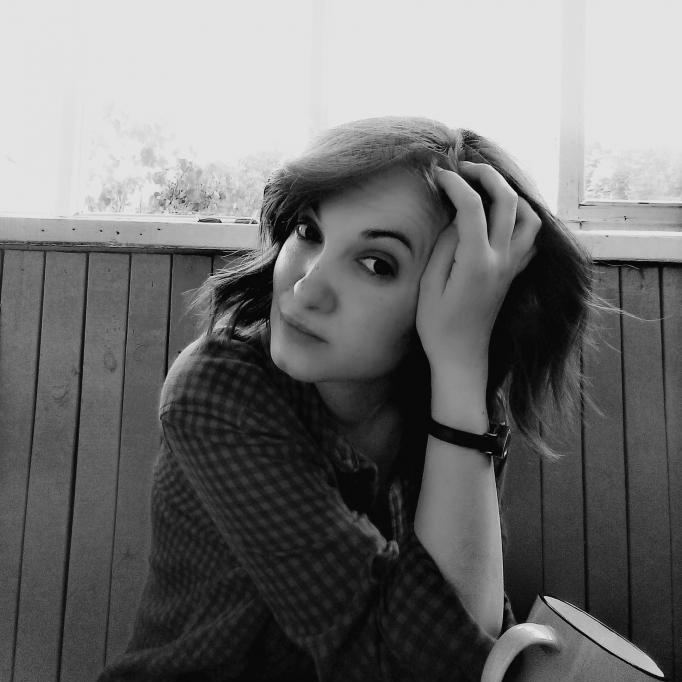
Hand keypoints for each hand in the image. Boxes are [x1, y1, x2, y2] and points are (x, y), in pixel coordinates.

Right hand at [417, 162, 540, 370]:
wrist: (462, 356)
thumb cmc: (438, 326)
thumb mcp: (429, 285)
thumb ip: (445, 246)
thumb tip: (457, 217)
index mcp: (476, 262)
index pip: (471, 206)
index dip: (455, 184)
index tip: (439, 176)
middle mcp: (501, 260)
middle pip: (507, 201)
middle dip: (487, 176)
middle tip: (465, 169)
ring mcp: (512, 266)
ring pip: (528, 216)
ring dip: (510, 195)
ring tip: (487, 188)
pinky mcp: (514, 274)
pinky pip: (530, 238)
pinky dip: (521, 218)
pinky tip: (502, 217)